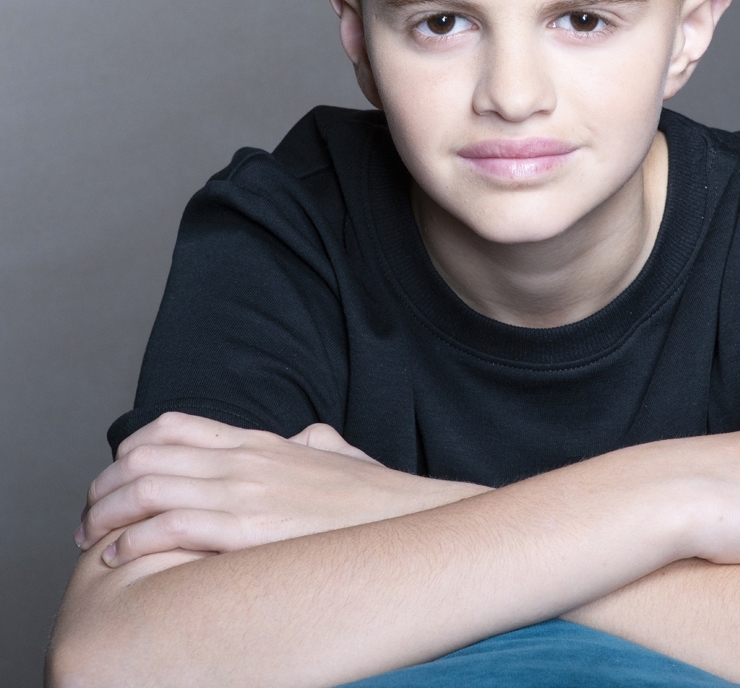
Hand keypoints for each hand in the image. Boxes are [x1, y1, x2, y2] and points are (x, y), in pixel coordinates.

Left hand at [76, 413, 488, 566]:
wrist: (407, 519)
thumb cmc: (373, 499)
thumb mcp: (338, 454)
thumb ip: (315, 441)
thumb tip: (307, 437)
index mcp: (260, 443)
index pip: (173, 428)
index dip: (129, 451)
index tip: (114, 479)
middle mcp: (245, 460)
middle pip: (146, 457)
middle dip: (104, 488)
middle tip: (88, 519)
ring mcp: (247, 492)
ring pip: (149, 488)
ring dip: (107, 514)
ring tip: (92, 539)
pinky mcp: (250, 531)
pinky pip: (172, 526)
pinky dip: (135, 540)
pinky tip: (122, 556)